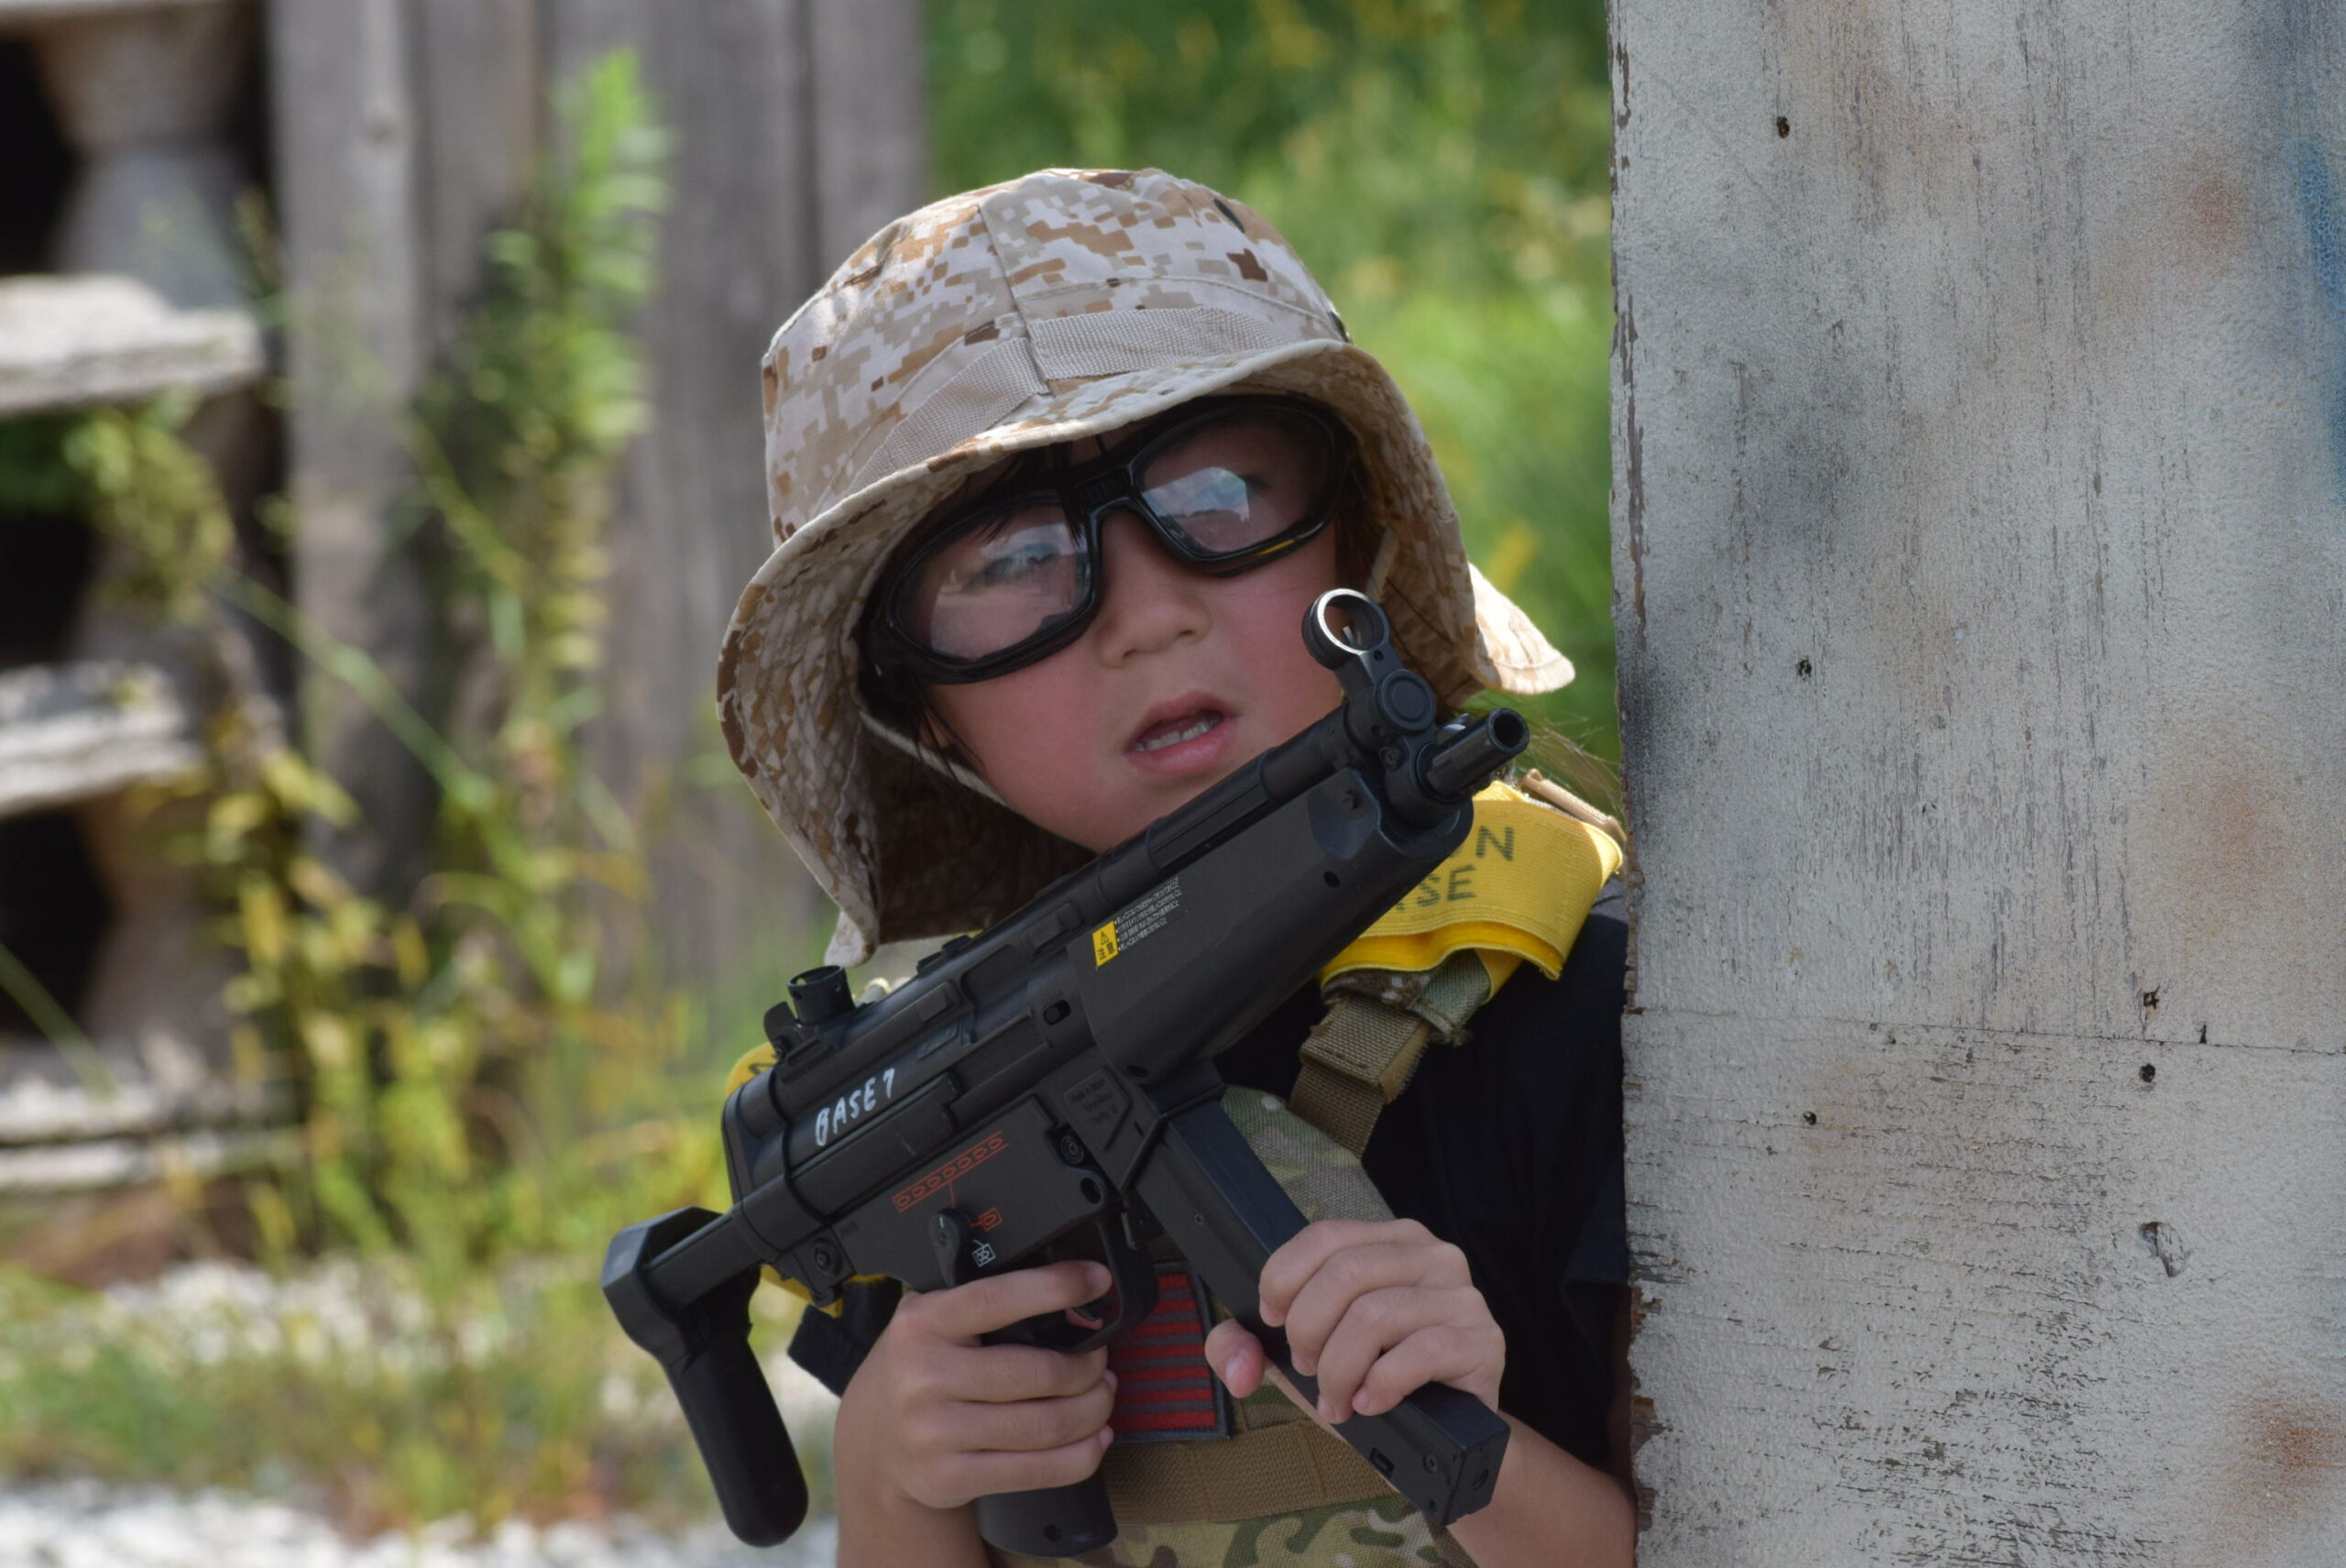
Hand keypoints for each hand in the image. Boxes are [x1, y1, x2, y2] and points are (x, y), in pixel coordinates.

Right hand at [833, 1260, 1118, 1512]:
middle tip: (1102, 1360)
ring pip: (1047, 1425)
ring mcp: (936, 1433)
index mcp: (922, 1323)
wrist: (874, 1443)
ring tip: (1102, 1396)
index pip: (997, 1300)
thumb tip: (1069, 1297)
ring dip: (1094, 1409)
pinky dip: (1083, 1455)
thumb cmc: (917, 1369)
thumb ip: (981, 1303)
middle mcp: (924, 1378)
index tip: (1097, 1281)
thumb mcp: (930, 1321)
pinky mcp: (952, 1479)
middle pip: (1039, 1373)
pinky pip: (1039, 1471)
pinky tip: (1095, 1438)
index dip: (1054, 1288)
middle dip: (1089, 1366)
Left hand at [1203, 1217, 1504, 1428]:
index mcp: (1389, 1242)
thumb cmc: (1372, 1385)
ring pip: (1374, 1314)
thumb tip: (1236, 1363)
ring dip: (1340, 1369)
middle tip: (1309, 1371)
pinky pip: (1419, 1351)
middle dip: (1309, 1332)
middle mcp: (1432, 1255)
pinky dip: (1381, 1384)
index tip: (1275, 1324)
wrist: (1443, 1441)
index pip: (1324, 1236)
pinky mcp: (1483, 1341)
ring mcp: (1463, 1296)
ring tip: (1339, 1398)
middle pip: (1345, 1273)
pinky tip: (1372, 1404)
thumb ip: (1248, 1347)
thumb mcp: (1302, 1359)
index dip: (1284, 1280)